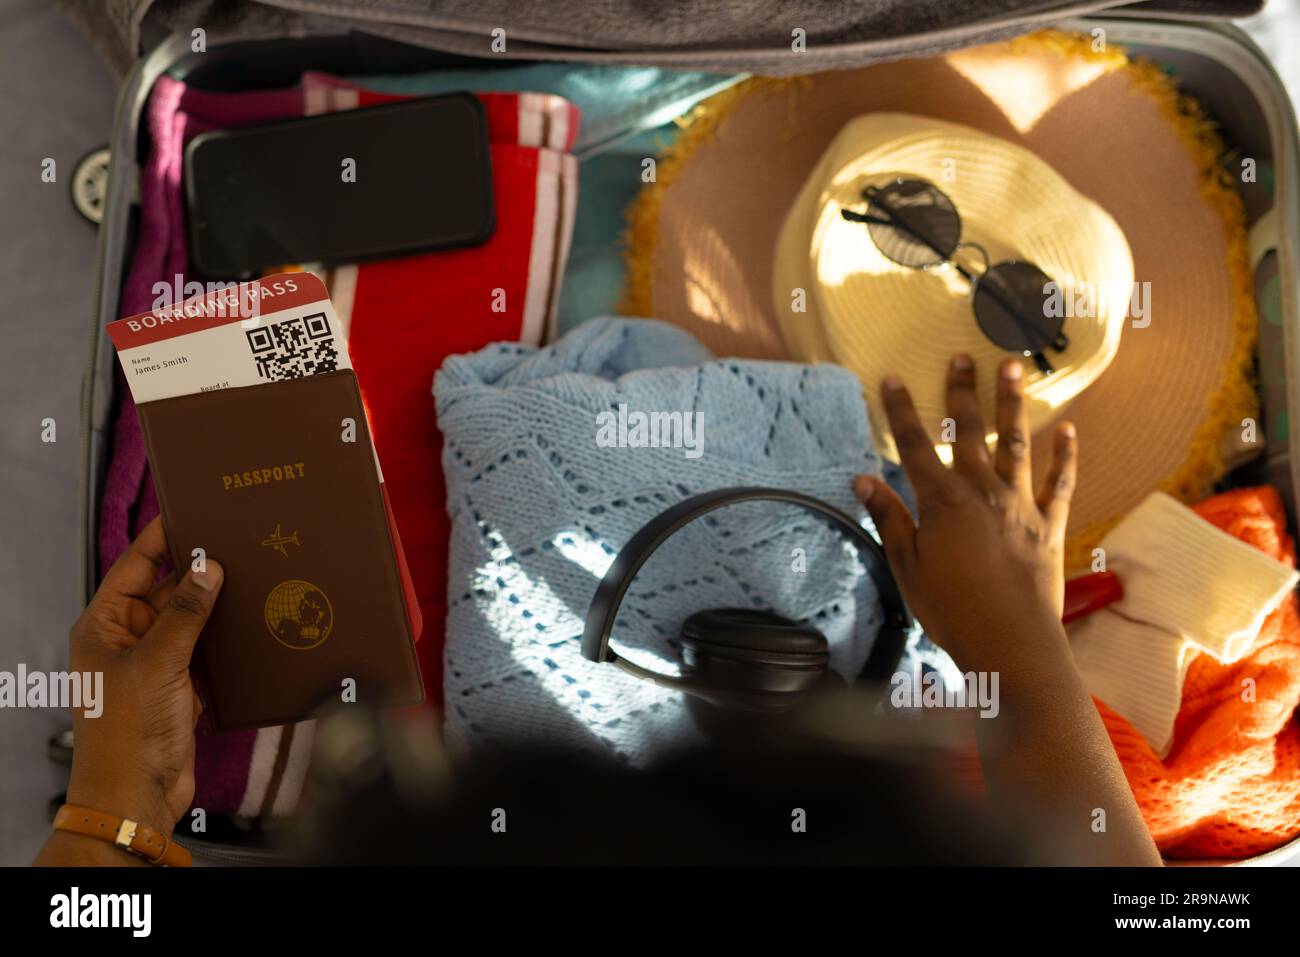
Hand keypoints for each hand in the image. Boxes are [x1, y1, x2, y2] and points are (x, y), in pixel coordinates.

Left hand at [64, 516, 223, 833]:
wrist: (136, 795)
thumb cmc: (126, 732)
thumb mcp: (157, 663)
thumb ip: (185, 613)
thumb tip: (208, 568)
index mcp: (104, 625)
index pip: (134, 565)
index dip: (162, 537)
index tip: (192, 511)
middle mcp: (127, 640)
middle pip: (167, 590)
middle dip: (200, 573)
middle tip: (239, 545)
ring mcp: (154, 664)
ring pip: (191, 621)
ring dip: (217, 609)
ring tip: (255, 581)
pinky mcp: (179, 687)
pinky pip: (206, 652)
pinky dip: (226, 642)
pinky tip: (253, 628)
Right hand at [855, 355, 1076, 677]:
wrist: (1012, 642)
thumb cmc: (951, 609)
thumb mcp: (907, 567)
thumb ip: (889, 519)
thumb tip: (863, 479)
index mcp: (942, 503)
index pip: (915, 447)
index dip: (901, 411)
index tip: (892, 379)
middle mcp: (983, 493)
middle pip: (969, 433)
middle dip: (961, 392)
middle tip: (961, 355)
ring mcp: (1020, 506)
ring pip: (1016, 443)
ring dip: (1013, 404)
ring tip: (1013, 368)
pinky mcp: (1049, 525)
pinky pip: (1058, 483)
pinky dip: (1064, 456)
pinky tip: (1067, 429)